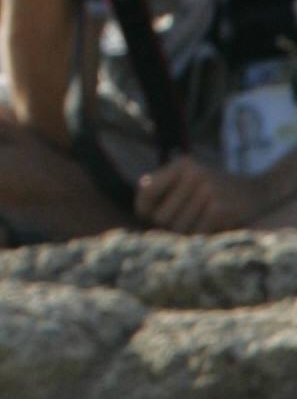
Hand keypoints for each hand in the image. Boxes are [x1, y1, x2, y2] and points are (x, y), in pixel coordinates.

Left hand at [135, 154, 264, 235]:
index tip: (146, 215)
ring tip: (197, 224)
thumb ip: (163, 184)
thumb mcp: (189, 178)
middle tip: (181, 221)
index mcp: (183, 164)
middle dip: (168, 224)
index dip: (142, 207)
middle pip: (161, 216)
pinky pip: (197, 233)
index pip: (148, 190)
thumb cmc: (214, 188)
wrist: (258, 192)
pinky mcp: (220, 208)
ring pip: (179, 228)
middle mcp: (194, 173)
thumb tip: (141, 195)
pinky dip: (201, 235)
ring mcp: (208, 190)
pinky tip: (211, 227)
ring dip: (186, 232)